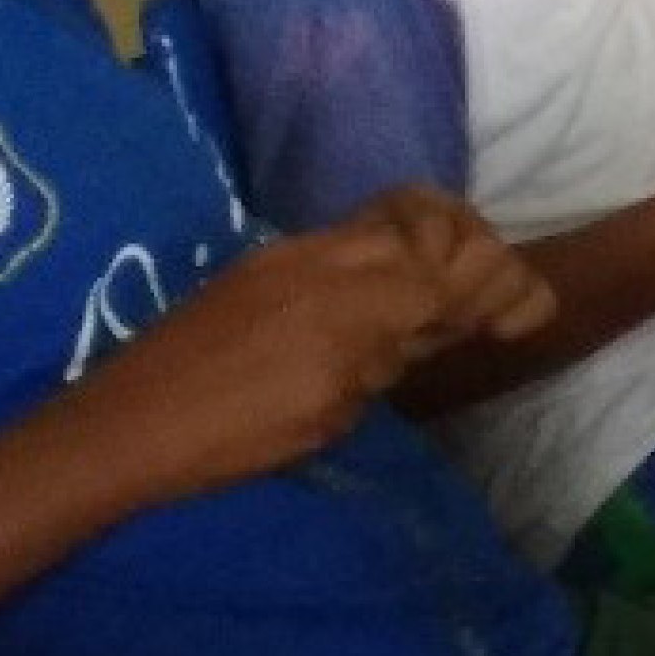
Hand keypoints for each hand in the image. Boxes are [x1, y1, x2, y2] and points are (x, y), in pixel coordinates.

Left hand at [68, 188, 553, 504]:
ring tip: (447, 302)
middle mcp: (329, 256)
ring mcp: (294, 251)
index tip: (531, 319)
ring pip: (394, 217)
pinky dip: (393, 256)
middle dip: (481, 254)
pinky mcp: (268, 263)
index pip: (458, 266)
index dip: (507, 287)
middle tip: (494, 304)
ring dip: (438, 247)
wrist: (123, 423)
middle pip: (435, 218)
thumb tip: (435, 325)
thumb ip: (386, 356)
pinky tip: (385, 309)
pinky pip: (353, 236)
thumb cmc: (231, 438)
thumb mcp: (328, 412)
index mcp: (352, 301)